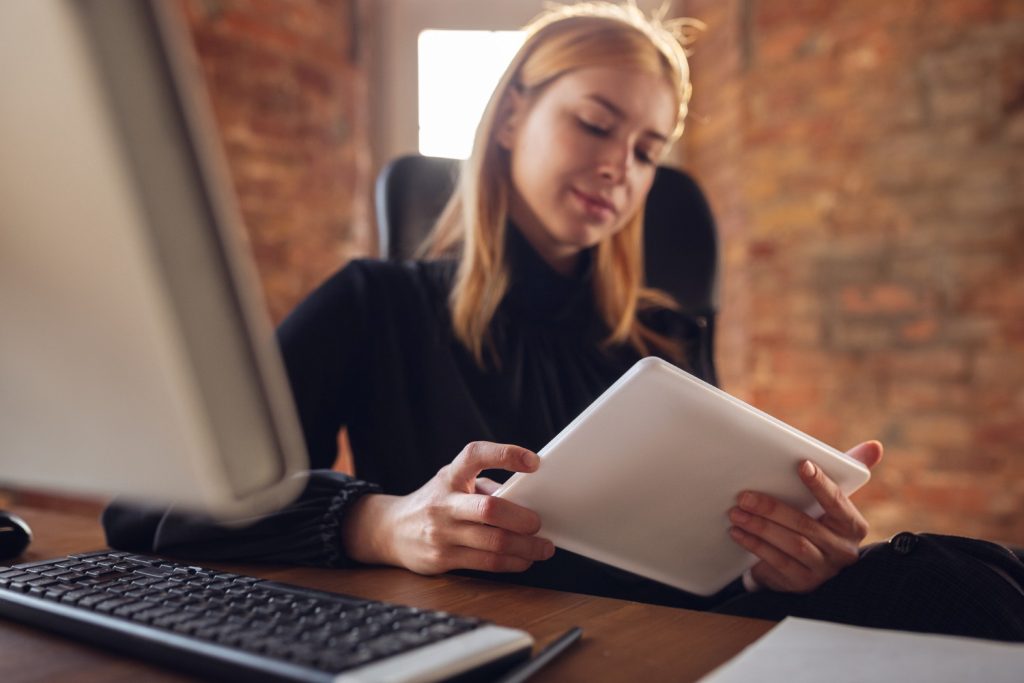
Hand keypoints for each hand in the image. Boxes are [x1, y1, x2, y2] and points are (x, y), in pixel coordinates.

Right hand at [341, 442, 554, 574]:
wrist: (390, 530)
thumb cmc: (434, 502)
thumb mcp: (453, 483)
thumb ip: (486, 486)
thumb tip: (526, 497)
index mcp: (451, 476)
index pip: (476, 455)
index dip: (505, 455)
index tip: (534, 462)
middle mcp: (444, 503)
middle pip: (489, 509)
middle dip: (522, 519)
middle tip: (539, 522)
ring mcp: (442, 533)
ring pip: (493, 543)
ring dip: (526, 547)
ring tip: (543, 548)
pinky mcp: (443, 558)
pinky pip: (486, 563)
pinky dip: (512, 562)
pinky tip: (523, 560)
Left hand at [727, 440, 883, 592]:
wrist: (809, 564)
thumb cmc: (820, 520)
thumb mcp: (833, 499)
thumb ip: (851, 469)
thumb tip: (875, 445)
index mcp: (853, 525)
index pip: (838, 502)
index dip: (821, 484)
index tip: (802, 464)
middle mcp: (843, 551)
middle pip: (806, 526)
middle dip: (772, 509)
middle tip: (744, 496)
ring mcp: (823, 570)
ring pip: (791, 545)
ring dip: (760, 528)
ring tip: (737, 513)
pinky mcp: (802, 584)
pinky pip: (777, 563)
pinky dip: (755, 546)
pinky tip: (738, 533)